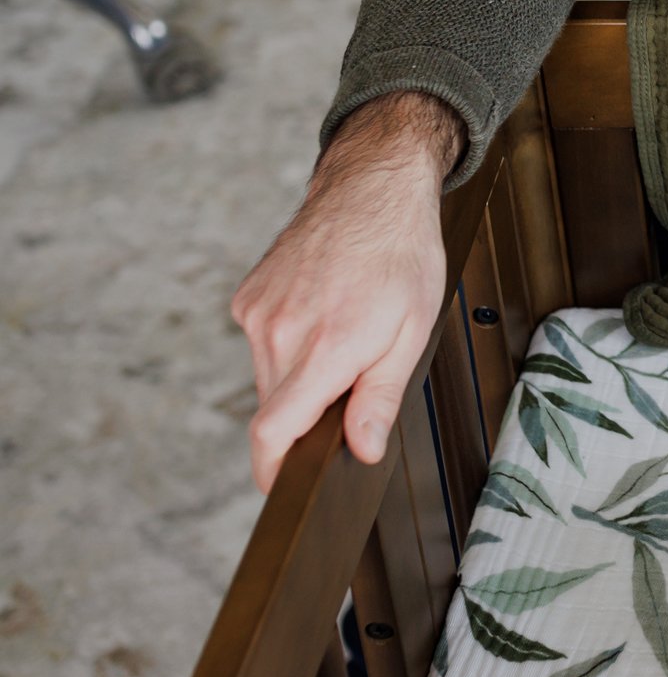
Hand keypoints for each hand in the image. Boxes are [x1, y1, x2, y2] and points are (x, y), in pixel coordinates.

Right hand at [230, 92, 464, 490]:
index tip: (280, 487)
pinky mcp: (246, 298)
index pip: (273, 430)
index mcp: (325, 347)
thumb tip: (362, 451)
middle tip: (353, 380)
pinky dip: (289, 343)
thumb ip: (380, 397)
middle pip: (276, 407)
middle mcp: (280, 332)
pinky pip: (263, 342)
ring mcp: (257, 313)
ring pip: (269, 375)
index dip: (272, 470)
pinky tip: (322, 311)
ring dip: (301, 374)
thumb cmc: (402, 256)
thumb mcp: (412, 332)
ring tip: (344, 331)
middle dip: (308, 412)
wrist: (372, 190)